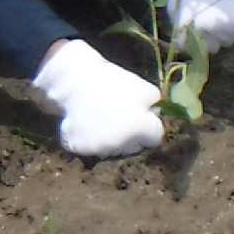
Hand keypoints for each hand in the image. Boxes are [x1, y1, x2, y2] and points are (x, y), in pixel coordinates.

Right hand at [32, 40, 164, 158]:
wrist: (77, 83)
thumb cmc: (115, 83)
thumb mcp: (147, 90)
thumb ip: (156, 108)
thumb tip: (154, 119)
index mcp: (141, 129)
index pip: (154, 139)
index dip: (149, 128)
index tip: (141, 120)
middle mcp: (121, 144)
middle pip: (134, 148)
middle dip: (132, 136)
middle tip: (121, 118)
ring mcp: (99, 149)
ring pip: (113, 150)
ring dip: (112, 140)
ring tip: (104, 120)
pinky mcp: (80, 150)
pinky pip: (91, 150)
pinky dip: (91, 141)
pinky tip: (89, 125)